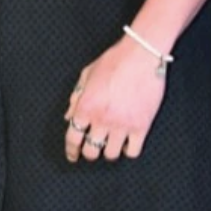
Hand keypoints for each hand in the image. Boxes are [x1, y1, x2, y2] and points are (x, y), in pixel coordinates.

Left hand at [64, 36, 166, 162]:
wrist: (141, 54)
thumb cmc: (114, 60)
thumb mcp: (87, 74)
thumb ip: (76, 96)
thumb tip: (69, 116)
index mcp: (86, 105)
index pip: (73, 137)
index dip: (71, 150)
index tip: (73, 155)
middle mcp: (102, 118)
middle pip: (91, 151)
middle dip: (89, 152)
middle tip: (92, 148)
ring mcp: (122, 124)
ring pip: (111, 154)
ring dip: (108, 151)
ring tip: (110, 144)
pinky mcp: (141, 126)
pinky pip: (132, 151)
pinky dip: (128, 150)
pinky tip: (127, 143)